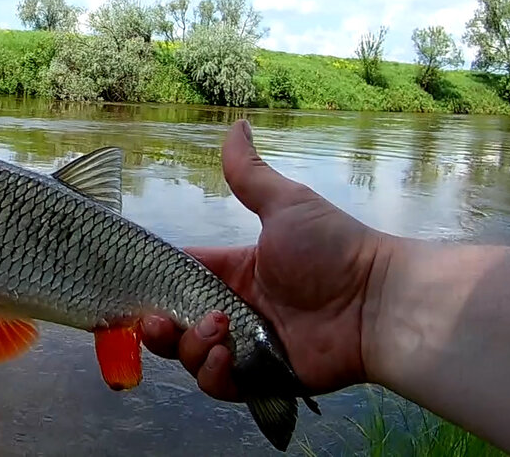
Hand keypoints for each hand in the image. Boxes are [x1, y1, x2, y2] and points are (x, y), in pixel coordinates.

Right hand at [140, 119, 391, 399]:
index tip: (132, 287)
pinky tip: (226, 355)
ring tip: (217, 330)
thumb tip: (235, 124)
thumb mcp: (285, 204)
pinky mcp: (261, 380)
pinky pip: (218, 385)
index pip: (178, 278)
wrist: (377, 302)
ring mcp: (246, 348)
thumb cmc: (333, 249)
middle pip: (174, 323)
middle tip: (160, 320)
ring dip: (190, 346)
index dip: (152, 284)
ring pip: (190, 355)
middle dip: (157, 325)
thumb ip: (250, 173)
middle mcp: (234, 310)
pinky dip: (212, 373)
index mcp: (233, 271)